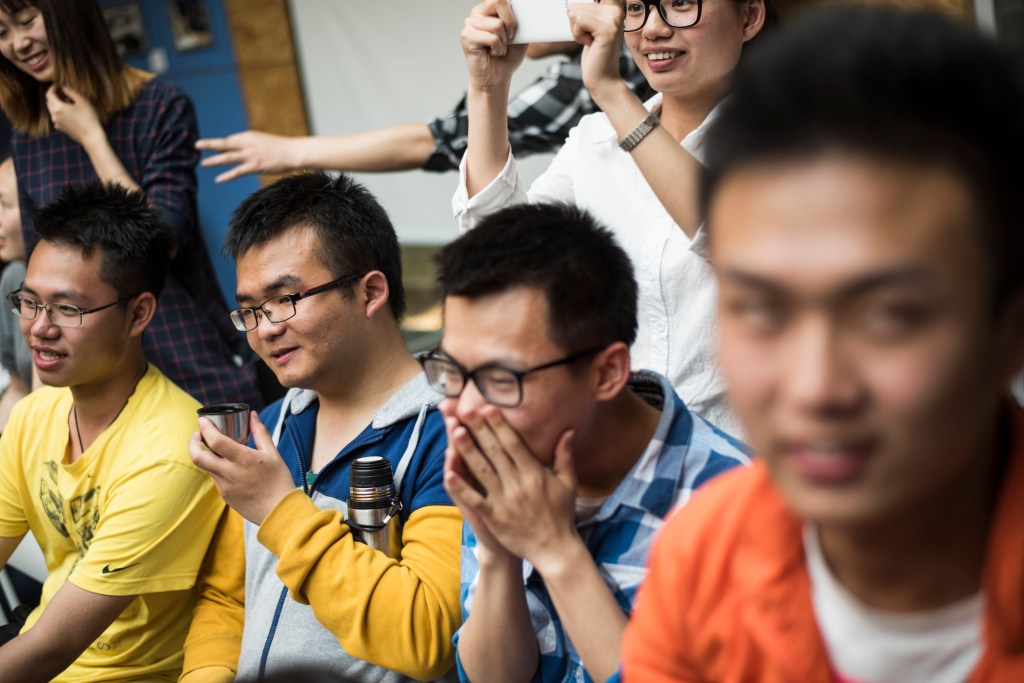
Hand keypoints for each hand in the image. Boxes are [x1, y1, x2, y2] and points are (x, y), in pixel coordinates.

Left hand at [46, 84, 102, 146]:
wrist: (92, 137)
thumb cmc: (89, 118)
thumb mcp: (82, 101)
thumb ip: (71, 92)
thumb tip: (63, 87)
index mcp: (58, 108)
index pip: (49, 94)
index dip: (53, 88)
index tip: (59, 85)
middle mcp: (54, 115)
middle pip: (49, 101)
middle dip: (54, 95)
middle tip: (63, 91)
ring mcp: (57, 123)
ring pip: (52, 109)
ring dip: (57, 103)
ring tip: (68, 101)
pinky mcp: (61, 128)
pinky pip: (56, 117)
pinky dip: (60, 111)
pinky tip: (70, 111)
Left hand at [189, 411, 296, 524]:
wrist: (279, 512)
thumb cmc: (279, 481)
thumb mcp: (273, 454)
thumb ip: (260, 433)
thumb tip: (252, 415)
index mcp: (244, 460)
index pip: (216, 441)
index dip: (205, 428)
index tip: (202, 420)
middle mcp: (230, 473)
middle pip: (198, 457)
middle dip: (192, 442)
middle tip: (198, 434)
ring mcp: (225, 486)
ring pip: (206, 467)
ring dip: (205, 455)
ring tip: (214, 448)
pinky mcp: (224, 496)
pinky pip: (216, 478)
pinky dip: (217, 468)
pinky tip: (228, 466)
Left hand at [196, 131, 297, 182]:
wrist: (294, 152)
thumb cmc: (281, 148)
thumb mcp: (264, 142)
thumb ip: (251, 145)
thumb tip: (242, 150)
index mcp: (249, 136)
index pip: (231, 140)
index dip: (222, 145)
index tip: (214, 149)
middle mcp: (248, 144)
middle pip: (225, 144)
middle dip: (209, 144)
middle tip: (196, 145)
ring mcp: (251, 155)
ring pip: (228, 157)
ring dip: (214, 160)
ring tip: (202, 163)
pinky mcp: (256, 166)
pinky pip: (238, 171)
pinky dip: (227, 175)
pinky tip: (218, 179)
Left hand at [441, 404, 578, 573]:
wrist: (555, 549)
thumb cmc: (561, 514)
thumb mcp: (568, 483)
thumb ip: (565, 455)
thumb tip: (568, 430)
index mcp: (535, 474)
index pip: (513, 444)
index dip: (499, 425)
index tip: (487, 407)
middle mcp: (518, 484)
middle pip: (494, 452)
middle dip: (479, 430)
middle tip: (465, 410)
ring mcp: (504, 501)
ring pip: (482, 471)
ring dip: (467, 450)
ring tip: (455, 431)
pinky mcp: (494, 517)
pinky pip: (474, 499)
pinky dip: (461, 486)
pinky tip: (448, 472)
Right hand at [461, 0, 527, 92]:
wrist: (497, 78)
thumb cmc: (507, 58)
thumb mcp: (520, 35)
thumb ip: (520, 19)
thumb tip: (525, 10)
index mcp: (488, 9)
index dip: (513, 12)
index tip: (514, 28)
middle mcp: (477, 13)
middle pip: (499, 1)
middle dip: (510, 22)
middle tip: (509, 38)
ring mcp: (470, 24)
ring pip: (497, 25)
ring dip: (503, 41)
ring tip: (498, 48)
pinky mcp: (467, 36)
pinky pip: (492, 38)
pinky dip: (498, 48)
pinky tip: (493, 53)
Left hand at [569, 0, 629, 102]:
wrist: (602, 78)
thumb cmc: (595, 54)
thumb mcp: (590, 27)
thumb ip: (586, 11)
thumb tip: (570, 4)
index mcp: (613, 6)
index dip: (581, 9)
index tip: (584, 23)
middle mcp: (615, 9)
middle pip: (576, 5)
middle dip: (576, 24)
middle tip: (590, 38)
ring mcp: (613, 19)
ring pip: (576, 13)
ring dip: (577, 31)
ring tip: (591, 41)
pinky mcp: (607, 29)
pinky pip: (579, 22)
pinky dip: (578, 35)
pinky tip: (590, 44)